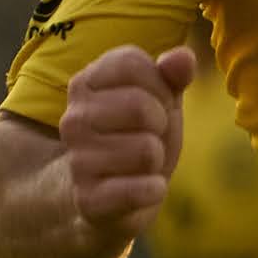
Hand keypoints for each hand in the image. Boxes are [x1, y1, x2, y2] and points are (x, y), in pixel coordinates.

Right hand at [56, 45, 195, 238]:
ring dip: (156, 161)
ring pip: (146, 150)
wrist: (105, 199)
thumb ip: (172, 75)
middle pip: (140, 106)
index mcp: (86, 83)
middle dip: (160, 126)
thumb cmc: (135, 137)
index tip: (154, 104)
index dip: (158, 84)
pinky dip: (153, 190)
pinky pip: (139, 190)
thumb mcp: (158, 100)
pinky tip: (143, 189)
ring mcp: (77, 160)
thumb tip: (183, 58)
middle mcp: (74, 119)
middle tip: (149, 138)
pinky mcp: (89, 200)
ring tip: (140, 165)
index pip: (132, 63)